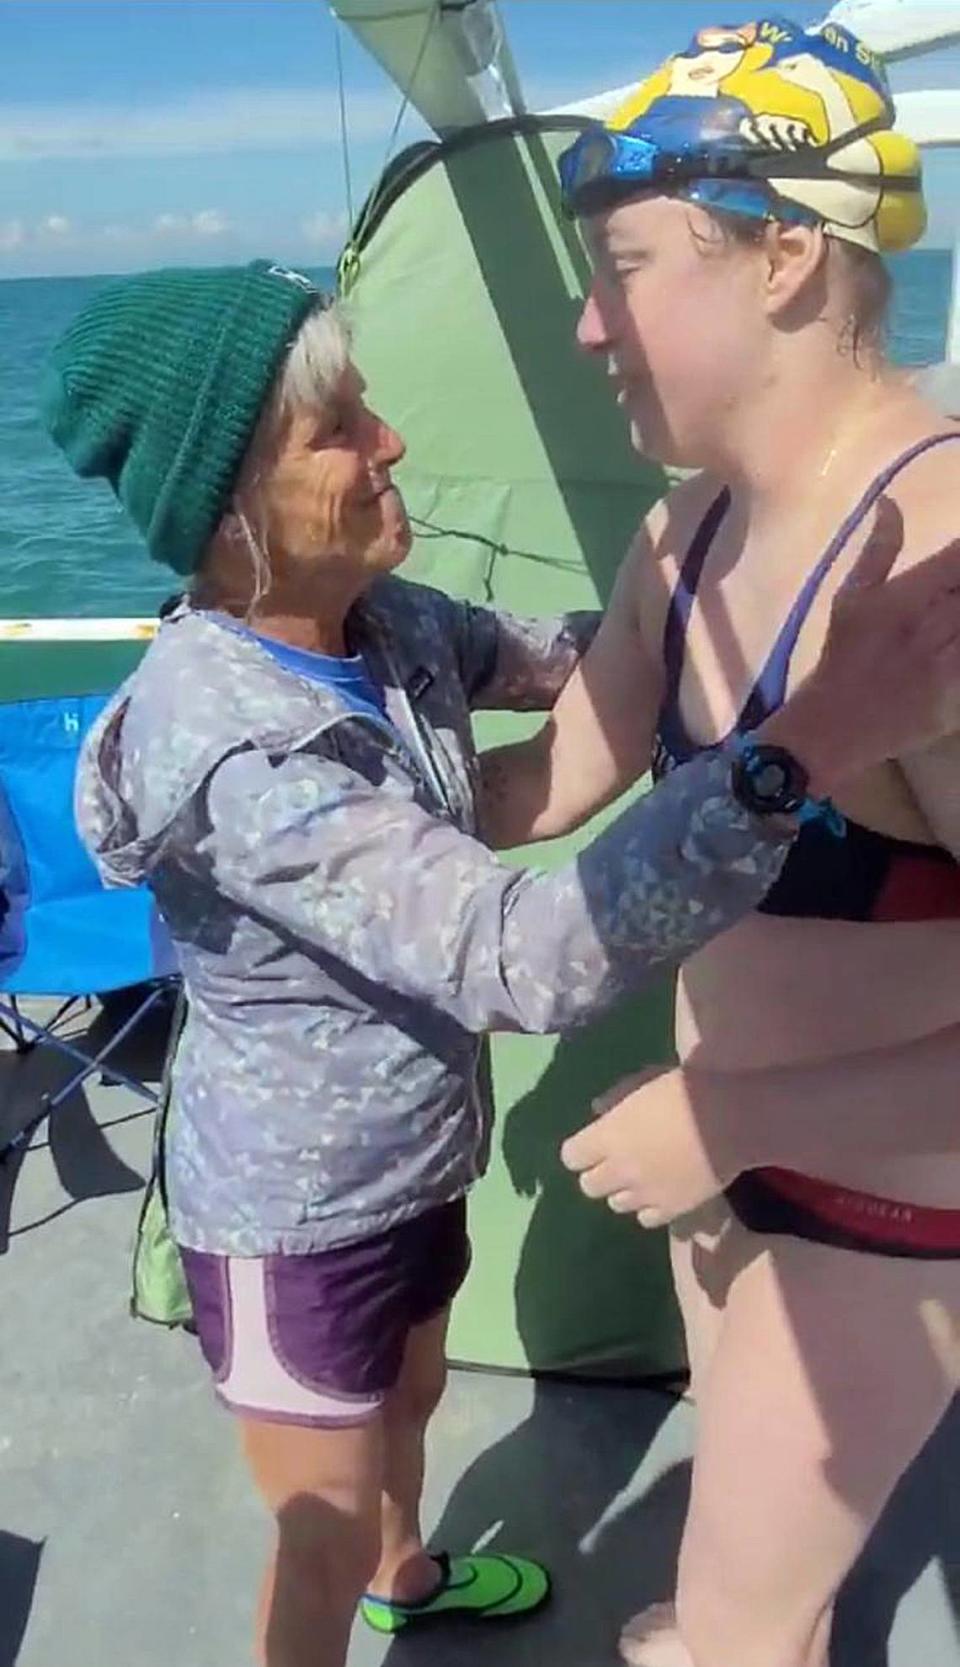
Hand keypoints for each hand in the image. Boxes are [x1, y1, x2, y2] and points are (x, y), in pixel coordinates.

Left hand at [560, 1066, 736, 1227]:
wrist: (731, 1120)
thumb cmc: (687, 1091)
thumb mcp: (645, 1081)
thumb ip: (616, 1097)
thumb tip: (596, 1110)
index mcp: (607, 1136)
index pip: (571, 1156)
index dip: (580, 1150)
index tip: (594, 1142)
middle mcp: (619, 1170)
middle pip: (588, 1186)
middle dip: (598, 1172)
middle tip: (617, 1160)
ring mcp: (644, 1194)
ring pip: (616, 1204)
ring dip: (624, 1190)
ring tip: (643, 1176)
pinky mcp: (670, 1210)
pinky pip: (645, 1218)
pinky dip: (648, 1207)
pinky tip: (662, 1191)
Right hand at [763, 498, 959, 794]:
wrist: (832, 726)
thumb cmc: (840, 656)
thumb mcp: (850, 597)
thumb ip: (879, 549)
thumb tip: (891, 502)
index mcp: (908, 596)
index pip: (959, 558)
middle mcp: (932, 625)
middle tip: (953, 594)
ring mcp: (947, 663)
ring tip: (952, 619)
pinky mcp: (954, 694)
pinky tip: (954, 644)